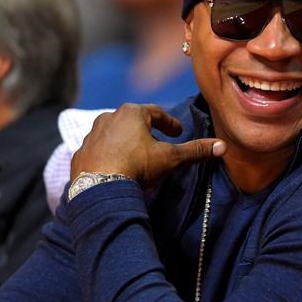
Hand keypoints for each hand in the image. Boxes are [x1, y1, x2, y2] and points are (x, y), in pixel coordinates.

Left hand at [70, 103, 225, 186]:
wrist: (99, 189)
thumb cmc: (138, 166)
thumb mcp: (170, 158)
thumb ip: (195, 151)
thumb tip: (222, 146)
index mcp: (131, 113)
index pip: (156, 113)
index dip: (169, 123)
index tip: (177, 132)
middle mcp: (108, 118)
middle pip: (132, 120)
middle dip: (145, 130)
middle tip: (157, 141)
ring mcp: (91, 135)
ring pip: (113, 134)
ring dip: (125, 141)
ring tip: (135, 155)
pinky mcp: (80, 153)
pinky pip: (98, 150)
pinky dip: (108, 155)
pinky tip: (114, 167)